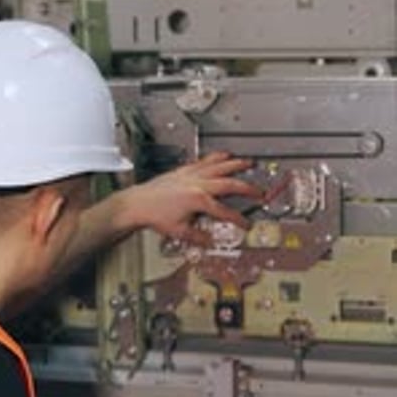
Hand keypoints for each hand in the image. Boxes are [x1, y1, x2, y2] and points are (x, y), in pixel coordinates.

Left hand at [120, 152, 261, 242]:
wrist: (138, 204)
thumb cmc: (156, 217)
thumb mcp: (180, 232)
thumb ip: (198, 237)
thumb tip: (210, 242)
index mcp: (199, 201)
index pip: (225, 212)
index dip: (239, 220)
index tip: (247, 224)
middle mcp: (198, 185)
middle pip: (229, 184)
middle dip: (247, 189)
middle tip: (260, 192)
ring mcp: (191, 175)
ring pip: (219, 167)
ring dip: (236, 165)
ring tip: (249, 163)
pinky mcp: (184, 170)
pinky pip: (205, 161)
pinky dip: (216, 157)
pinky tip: (224, 155)